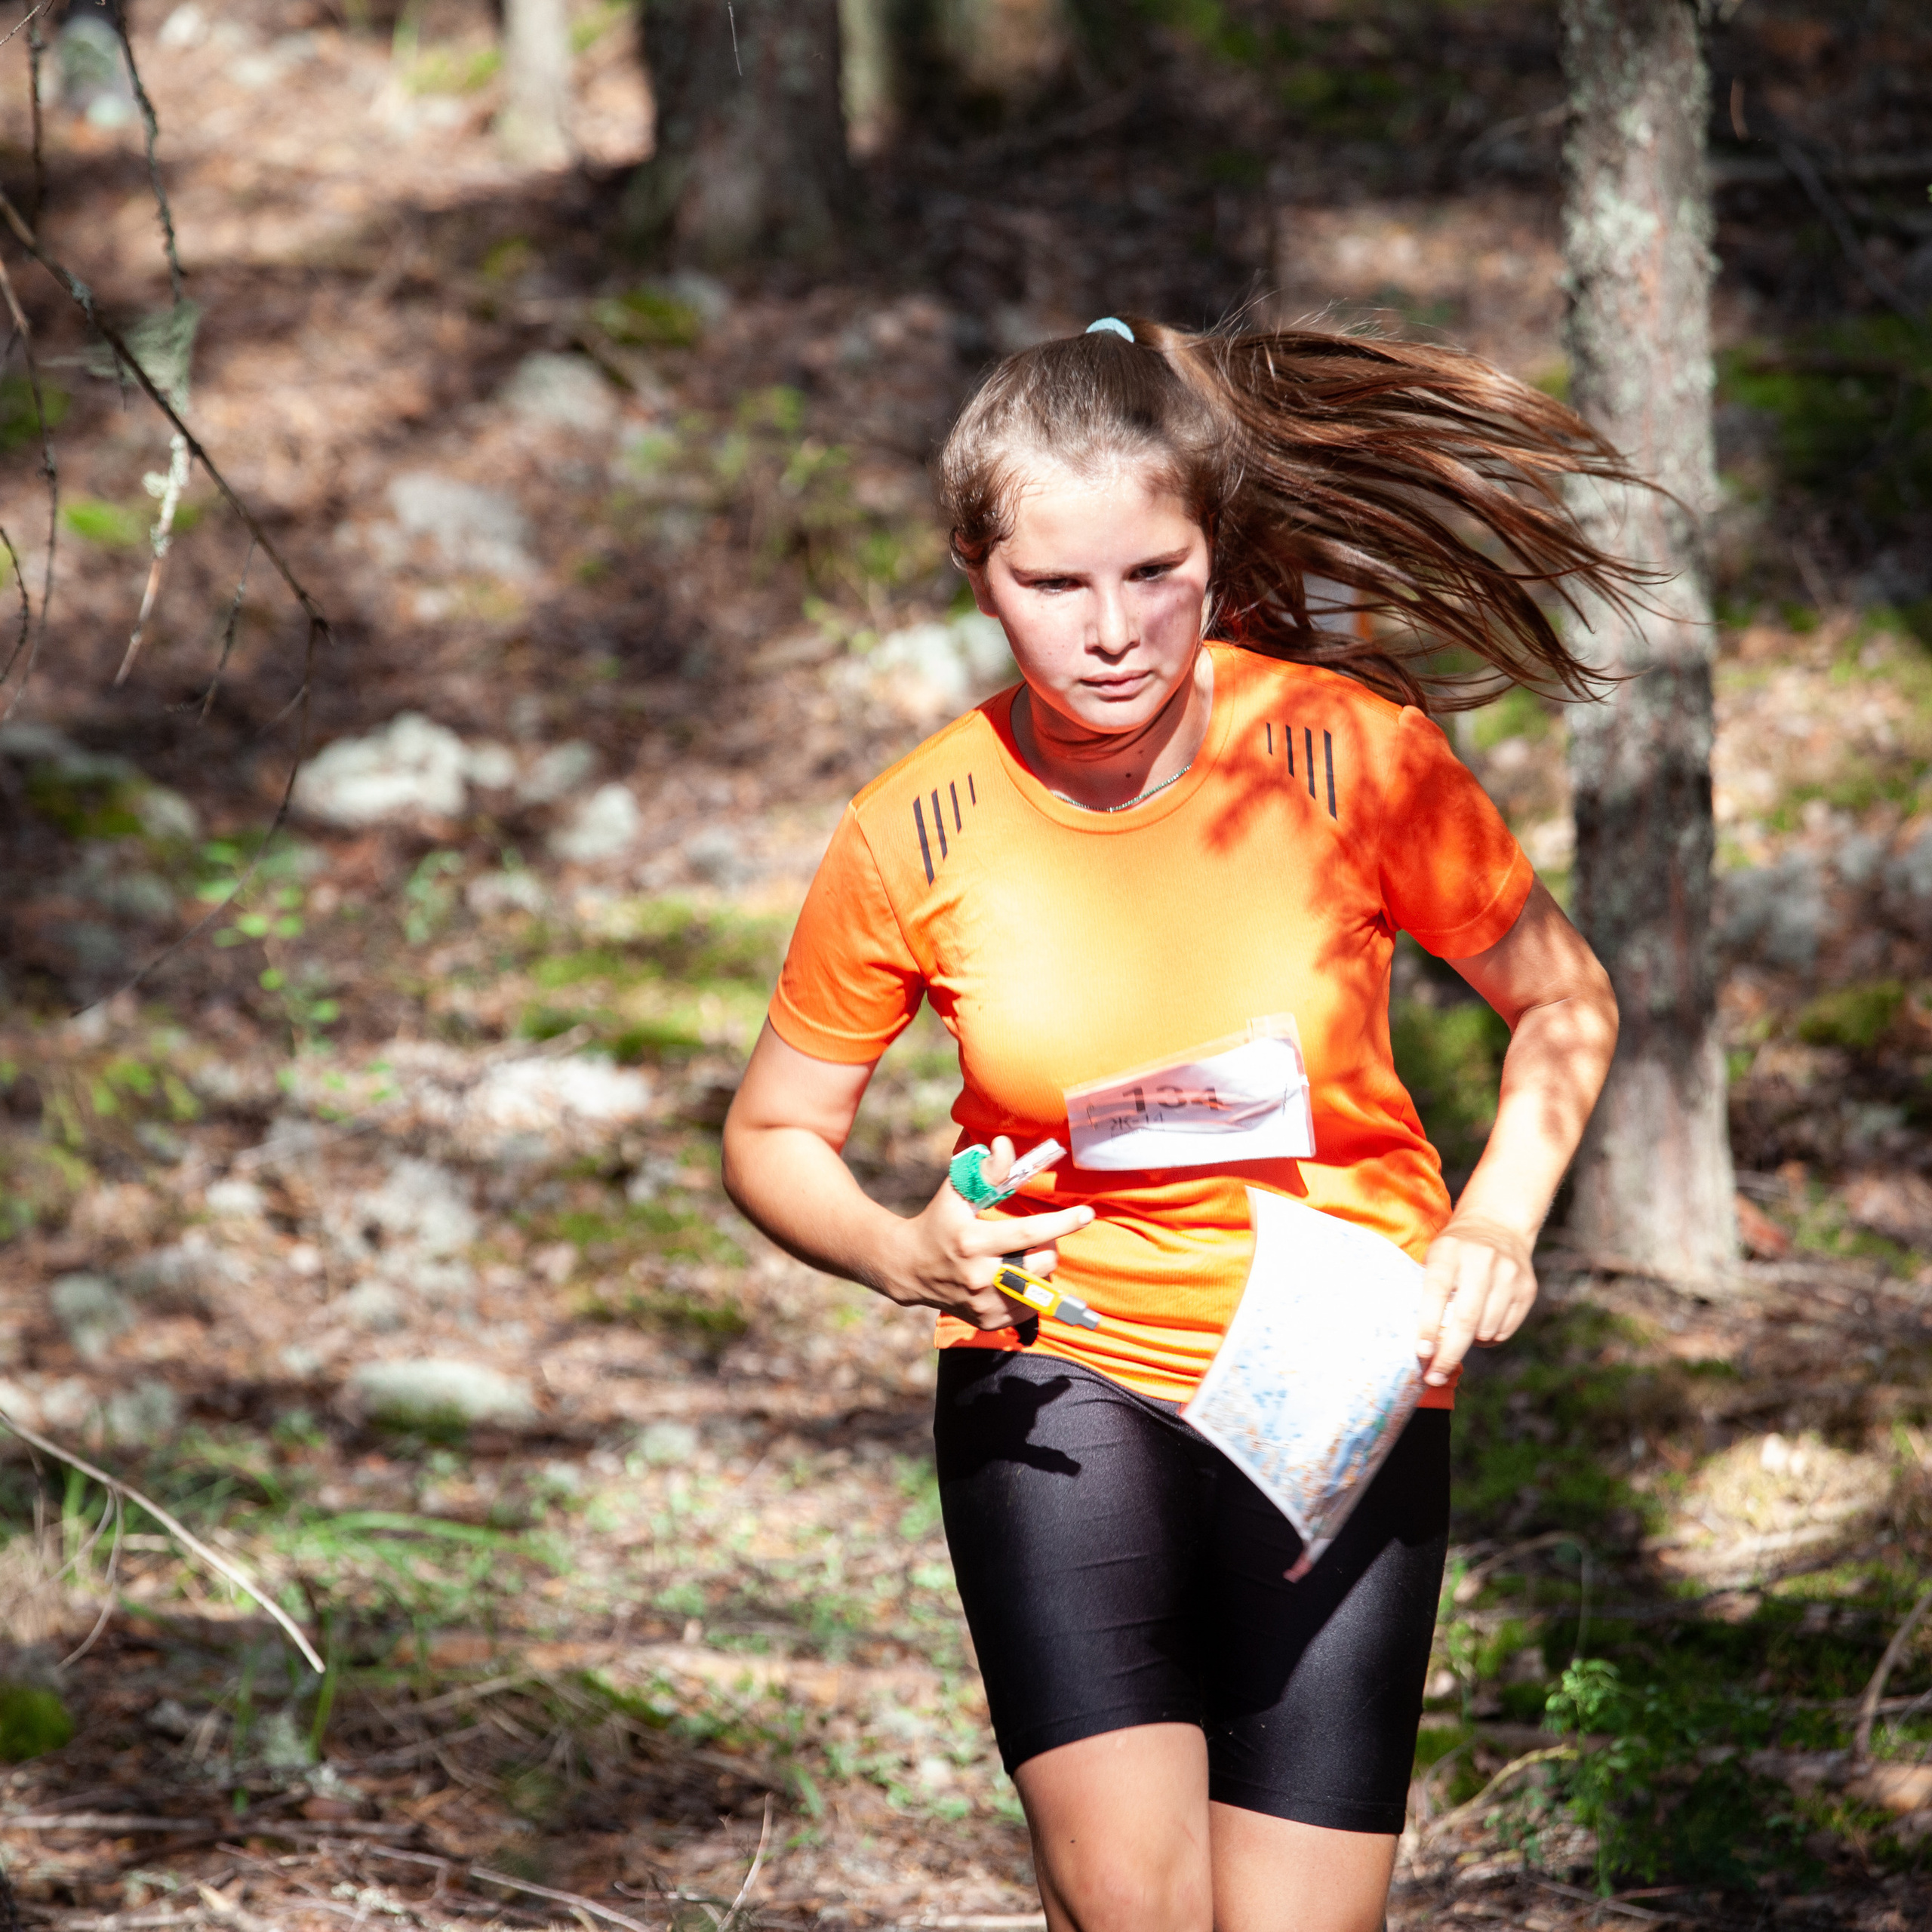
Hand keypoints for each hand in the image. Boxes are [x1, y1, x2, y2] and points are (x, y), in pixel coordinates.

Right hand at [881, 1137, 1093, 1330]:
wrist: (909, 1268)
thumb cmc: (938, 1222)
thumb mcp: (956, 1192)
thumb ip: (985, 1170)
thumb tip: (1005, 1144)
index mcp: (972, 1243)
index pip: (1027, 1234)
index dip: (1061, 1223)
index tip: (1087, 1214)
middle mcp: (979, 1277)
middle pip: (1041, 1262)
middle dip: (1050, 1244)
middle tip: (1038, 1233)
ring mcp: (985, 1304)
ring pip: (1040, 1287)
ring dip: (1039, 1266)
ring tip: (1020, 1254)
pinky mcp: (989, 1321)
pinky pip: (1030, 1308)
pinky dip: (1030, 1290)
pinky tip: (1012, 1276)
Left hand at [1417, 1216, 1537, 1387]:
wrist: (1497, 1224)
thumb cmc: (1455, 1250)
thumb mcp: (1435, 1257)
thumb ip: (1428, 1292)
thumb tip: (1422, 1343)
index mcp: (1450, 1251)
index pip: (1437, 1292)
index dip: (1428, 1326)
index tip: (1422, 1354)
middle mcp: (1482, 1260)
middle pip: (1466, 1318)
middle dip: (1449, 1354)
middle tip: (1434, 1376)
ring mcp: (1509, 1274)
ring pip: (1488, 1327)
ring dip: (1471, 1344)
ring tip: (1459, 1340)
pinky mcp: (1527, 1287)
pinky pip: (1506, 1328)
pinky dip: (1490, 1338)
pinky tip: (1481, 1330)